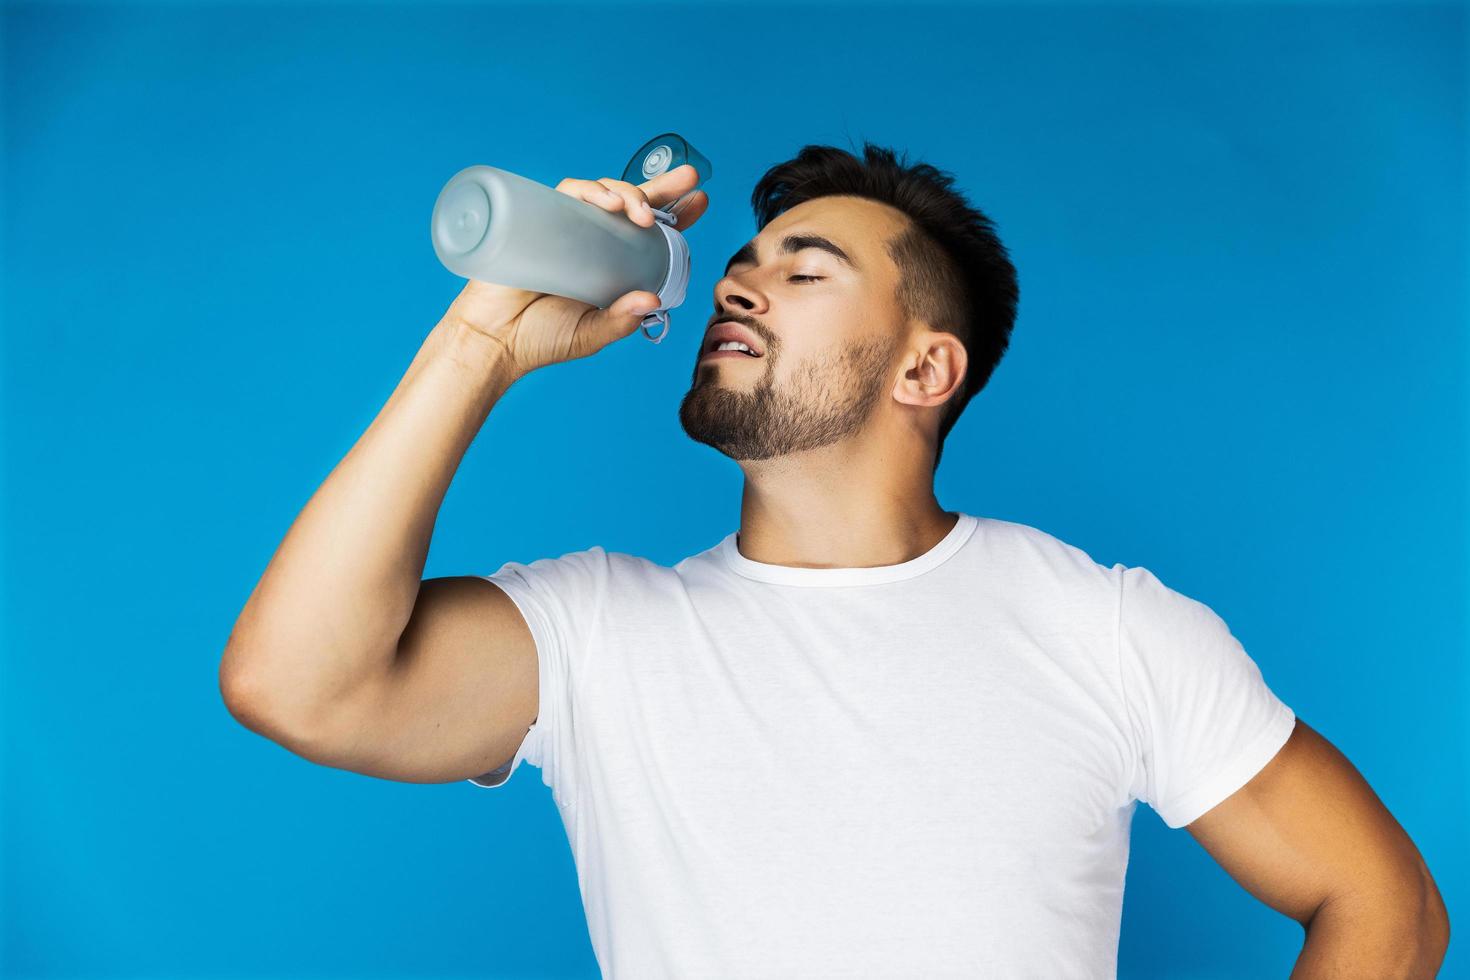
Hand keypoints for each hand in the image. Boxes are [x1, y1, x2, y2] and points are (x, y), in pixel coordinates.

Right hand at [441, 164, 709, 378]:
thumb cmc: (541, 339)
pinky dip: (588, 190)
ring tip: (643, 212)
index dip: (674, 213)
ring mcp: (563, 227)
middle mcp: (590, 241)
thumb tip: (653, 300)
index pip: (646, 233)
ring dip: (628, 193)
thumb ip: (620, 321)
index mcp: (609, 264)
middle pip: (629, 203)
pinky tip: (607, 203)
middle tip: (688, 179)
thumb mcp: (592, 334)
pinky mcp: (537, 219)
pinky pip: (566, 194)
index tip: (699, 199)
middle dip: (662, 186)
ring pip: (601, 193)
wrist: (493, 341)